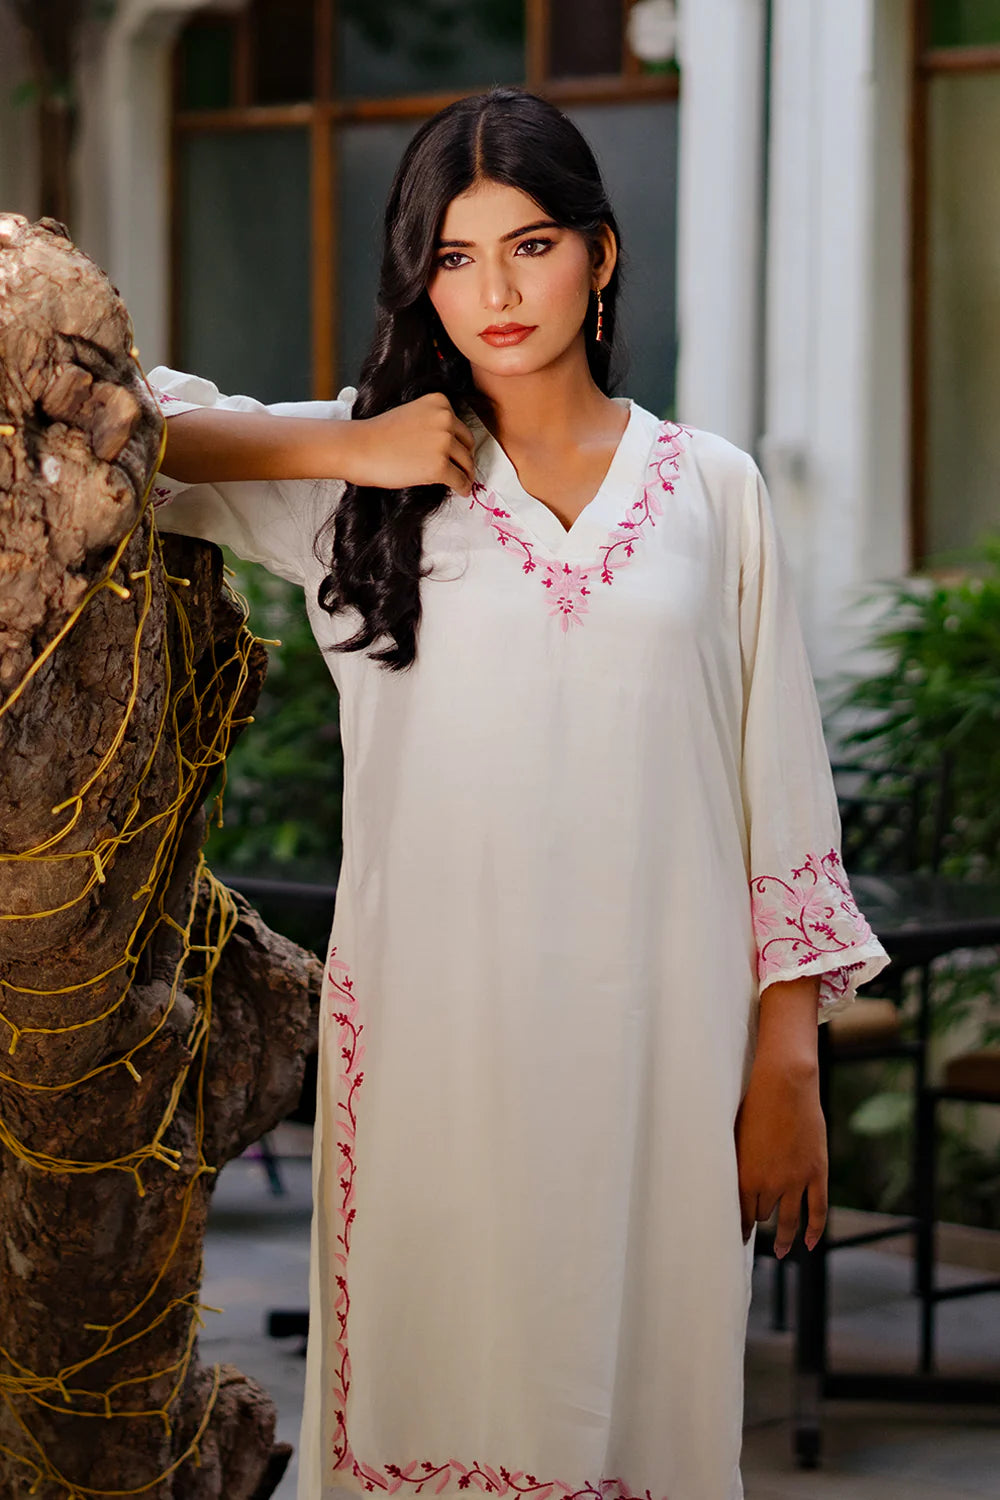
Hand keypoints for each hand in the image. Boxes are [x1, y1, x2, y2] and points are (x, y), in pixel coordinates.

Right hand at [346, 393, 476, 494]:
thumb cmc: (379, 435)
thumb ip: (432, 422)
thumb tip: (449, 445)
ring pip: (466, 463)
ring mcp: (444, 443)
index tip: (457, 452)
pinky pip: (460, 480)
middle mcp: (446, 419)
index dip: (458, 441)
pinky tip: (462, 492)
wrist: (360, 448)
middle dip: (465, 457)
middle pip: (467, 443)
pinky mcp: (440, 466)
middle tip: (463, 469)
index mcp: (439, 402)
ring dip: (466, 474)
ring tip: (464, 482)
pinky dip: (463, 487)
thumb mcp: (411, 414)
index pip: (459, 424)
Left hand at [734, 1053, 827, 1257]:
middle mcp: (770, 1185)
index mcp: (745, 1176)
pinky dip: (814, 1230)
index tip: (737, 1234)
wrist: (785, 1085)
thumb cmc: (754, 1104)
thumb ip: (739, 1164)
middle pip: (762, 1213)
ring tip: (780, 1250)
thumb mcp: (737, 1137)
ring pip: (788, 1220)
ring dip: (783, 1237)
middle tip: (754, 1229)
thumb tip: (736, 1184)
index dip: (739, 1226)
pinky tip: (809, 1244)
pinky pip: (817, 1211)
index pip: (741, 1213)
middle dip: (757, 1219)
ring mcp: (796, 1181)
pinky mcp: (816, 1173)